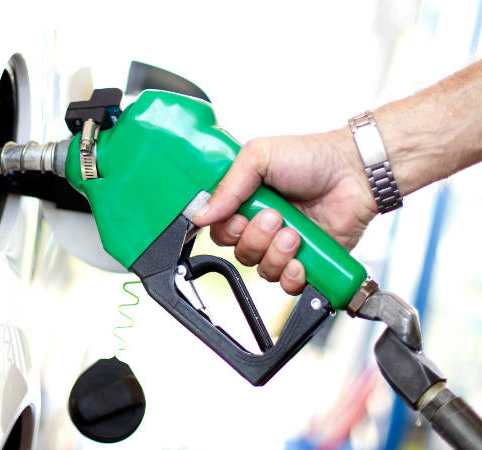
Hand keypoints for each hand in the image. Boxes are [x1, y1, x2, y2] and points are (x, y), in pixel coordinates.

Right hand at [192, 127, 376, 294]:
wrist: (355, 172)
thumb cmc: (311, 157)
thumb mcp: (259, 157)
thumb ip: (228, 186)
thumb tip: (200, 215)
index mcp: (246, 203)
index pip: (219, 230)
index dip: (226, 230)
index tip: (239, 217)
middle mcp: (262, 227)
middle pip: (239, 253)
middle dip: (256, 238)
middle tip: (275, 217)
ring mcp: (284, 246)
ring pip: (262, 270)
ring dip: (277, 253)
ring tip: (295, 233)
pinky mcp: (306, 262)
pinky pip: (286, 284)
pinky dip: (291, 276)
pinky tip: (301, 259)